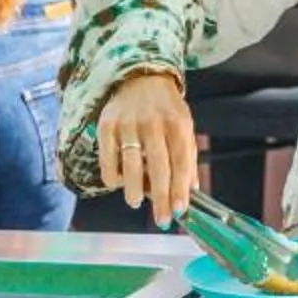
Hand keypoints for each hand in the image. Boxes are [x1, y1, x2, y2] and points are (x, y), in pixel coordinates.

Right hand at [98, 70, 197, 225]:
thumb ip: (187, 158)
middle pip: (158, 166)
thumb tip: (191, 191)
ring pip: (130, 165)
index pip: (181, 161)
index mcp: (177, 122)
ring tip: (135, 202)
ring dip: (133, 190)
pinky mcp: (107, 125)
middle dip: (160, 198)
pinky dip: (113, 176)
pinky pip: (108, 159)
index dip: (180, 188)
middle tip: (162, 220)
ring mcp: (128, 123)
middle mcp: (153, 122)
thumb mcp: (183, 126)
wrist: (139, 77)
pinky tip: (119, 182)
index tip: (180, 210)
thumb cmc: (165, 109)